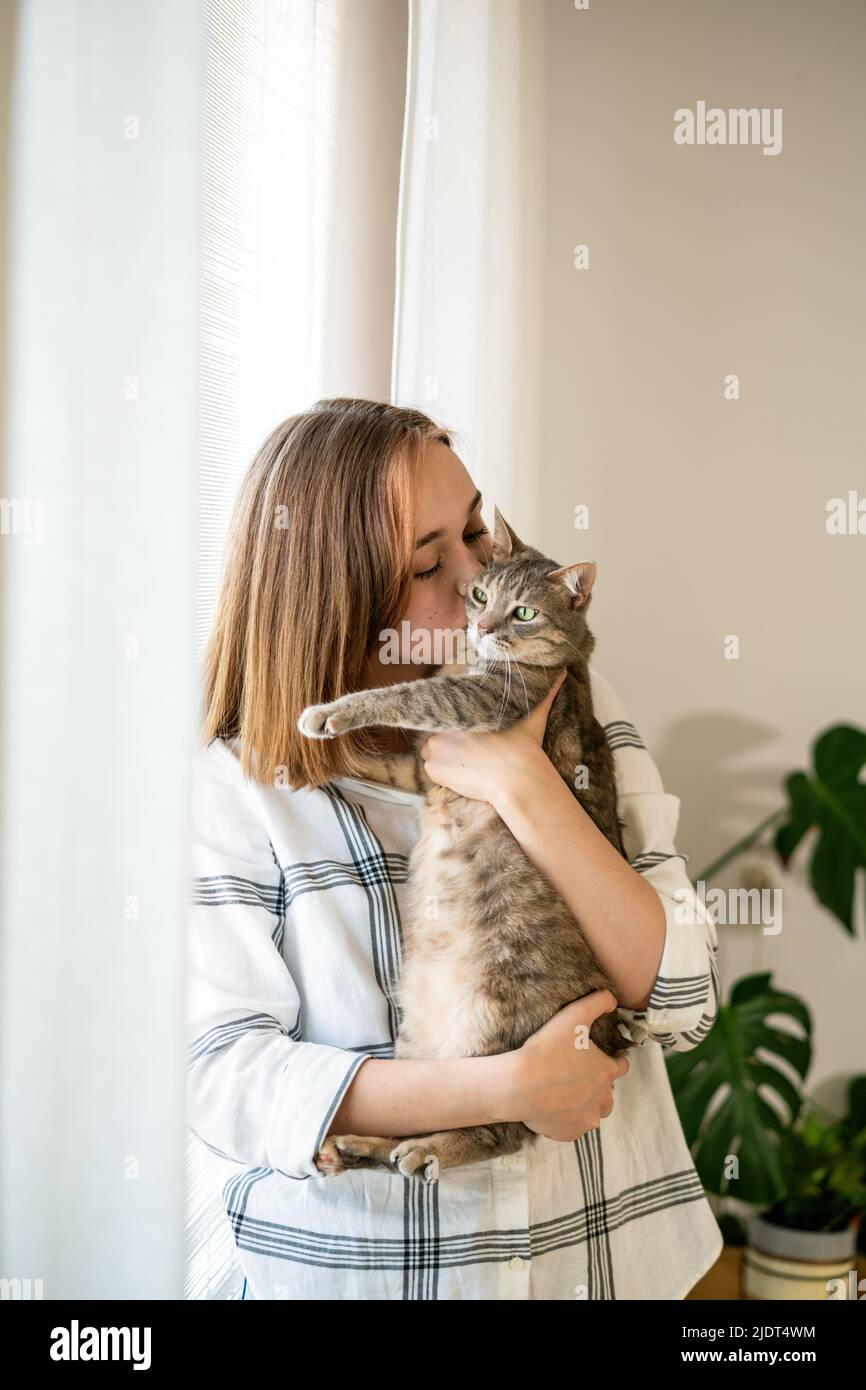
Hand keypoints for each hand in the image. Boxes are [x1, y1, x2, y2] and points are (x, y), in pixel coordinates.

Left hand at [418, 667, 566, 802]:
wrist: (516, 780)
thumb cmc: (523, 746)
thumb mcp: (534, 714)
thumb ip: (545, 692)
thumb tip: (562, 670)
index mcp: (462, 709)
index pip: (450, 710)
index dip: (459, 721)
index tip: (471, 731)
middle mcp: (442, 725)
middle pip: (441, 730)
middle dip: (452, 738)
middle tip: (473, 749)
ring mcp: (434, 748)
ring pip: (433, 750)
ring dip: (444, 755)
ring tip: (468, 761)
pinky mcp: (433, 770)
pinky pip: (432, 770)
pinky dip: (443, 773)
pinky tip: (463, 773)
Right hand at [506, 991, 629, 1140]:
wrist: (516, 1085)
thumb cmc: (546, 1049)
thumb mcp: (573, 1016)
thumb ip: (597, 1002)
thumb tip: (612, 998)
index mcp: (607, 1072)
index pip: (622, 1066)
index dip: (611, 1060)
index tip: (596, 1057)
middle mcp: (603, 1099)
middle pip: (608, 1092)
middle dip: (596, 1084)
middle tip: (574, 1073)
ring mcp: (587, 1119)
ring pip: (593, 1112)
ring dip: (585, 1103)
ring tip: (564, 1091)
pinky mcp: (570, 1134)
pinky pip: (574, 1127)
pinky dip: (567, 1119)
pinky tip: (552, 1106)